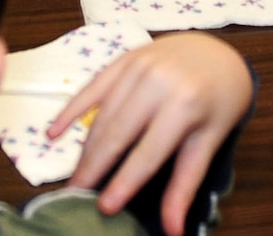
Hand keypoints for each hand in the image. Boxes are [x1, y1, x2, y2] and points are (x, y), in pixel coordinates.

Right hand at [53, 33, 251, 231]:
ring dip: (86, 147)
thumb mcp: (209, 142)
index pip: (148, 153)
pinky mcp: (125, 59)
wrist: (219, 54)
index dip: (124, 182)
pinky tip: (53, 134)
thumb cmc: (217, 102)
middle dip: (94, 168)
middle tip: (75, 196)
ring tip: (76, 177)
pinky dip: (71, 110)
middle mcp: (159, 82)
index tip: (104, 208)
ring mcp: (139, 66)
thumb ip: (186, 185)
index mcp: (185, 104)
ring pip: (103, 114)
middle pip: (117, 134)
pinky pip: (92, 86)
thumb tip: (174, 231)